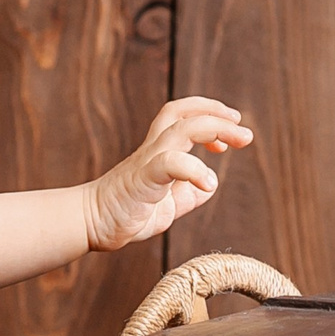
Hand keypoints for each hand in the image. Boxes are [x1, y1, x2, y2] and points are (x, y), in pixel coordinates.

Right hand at [83, 97, 252, 251]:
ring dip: (216, 128)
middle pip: (184, 113)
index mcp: (159, 152)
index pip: (184, 117)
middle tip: (243, 128)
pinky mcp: (143, 179)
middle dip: (218, 113)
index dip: (210, 117)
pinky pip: (172, 164)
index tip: (228, 140)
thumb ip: (188, 194)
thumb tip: (209, 186)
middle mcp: (154, 149)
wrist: (91, 223)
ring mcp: (148, 161)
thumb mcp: (168, 205)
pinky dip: (196, 170)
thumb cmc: (126, 213)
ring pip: (182, 128)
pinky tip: (209, 185)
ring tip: (240, 139)